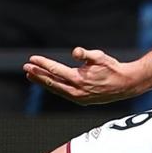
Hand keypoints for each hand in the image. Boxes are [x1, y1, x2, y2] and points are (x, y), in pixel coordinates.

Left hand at [23, 47, 140, 105]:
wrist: (125, 84)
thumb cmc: (112, 68)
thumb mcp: (100, 57)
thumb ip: (86, 54)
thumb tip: (75, 52)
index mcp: (79, 79)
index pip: (55, 70)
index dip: (43, 64)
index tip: (32, 59)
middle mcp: (76, 91)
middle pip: (52, 81)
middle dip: (37, 74)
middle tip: (25, 68)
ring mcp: (78, 97)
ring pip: (56, 89)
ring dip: (43, 81)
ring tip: (31, 75)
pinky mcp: (81, 100)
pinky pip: (62, 92)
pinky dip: (53, 87)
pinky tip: (48, 82)